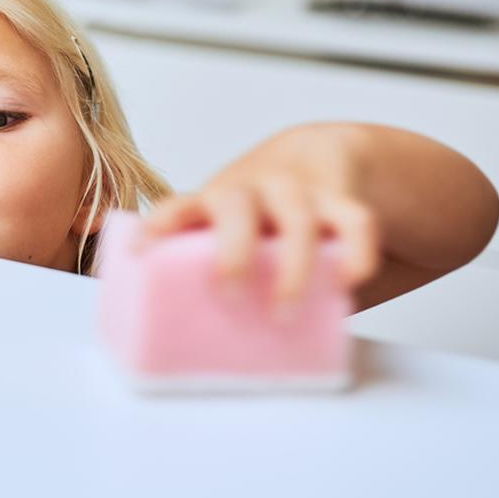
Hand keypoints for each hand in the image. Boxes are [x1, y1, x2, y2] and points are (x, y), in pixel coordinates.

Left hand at [141, 127, 381, 302]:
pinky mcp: (344, 201)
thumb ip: (215, 271)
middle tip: (230, 294)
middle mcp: (253, 189)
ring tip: (284, 313)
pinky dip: (356, 253)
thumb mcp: (230, 232)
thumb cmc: (262, 219)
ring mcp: (299, 191)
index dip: (159, 226)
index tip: (141, 251)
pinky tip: (348, 282)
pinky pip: (357, 221)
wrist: (320, 158)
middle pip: (237, 207)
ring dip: (292, 268)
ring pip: (298, 219)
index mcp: (214, 202)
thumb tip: (185, 339)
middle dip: (232, 252)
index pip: (178, 206)